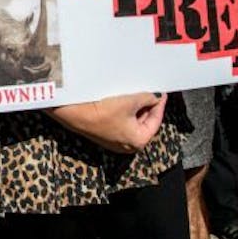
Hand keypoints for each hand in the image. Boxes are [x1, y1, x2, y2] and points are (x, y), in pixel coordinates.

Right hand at [47, 93, 166, 152]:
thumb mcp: (131, 101)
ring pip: (133, 122)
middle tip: (150, 93)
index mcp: (139, 141)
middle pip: (145, 123)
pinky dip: (125, 113)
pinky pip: (122, 124)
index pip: (156, 120)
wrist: (75, 113)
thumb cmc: (103, 111)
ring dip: (136, 109)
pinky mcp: (107, 135)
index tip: (161, 94)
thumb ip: (148, 99)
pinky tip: (124, 101)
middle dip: (147, 107)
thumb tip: (156, 97)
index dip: (159, 105)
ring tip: (137, 94)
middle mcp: (129, 145)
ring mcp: (117, 142)